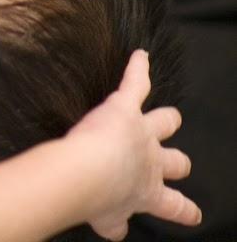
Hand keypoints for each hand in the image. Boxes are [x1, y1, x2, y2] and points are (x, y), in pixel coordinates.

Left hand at [66, 50, 200, 237]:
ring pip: (165, 120)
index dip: (185, 210)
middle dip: (178, 162)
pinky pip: (136, 82)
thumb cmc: (94, 198)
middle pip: (177, 160)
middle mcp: (152, 162)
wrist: (87, 173)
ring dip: (167, 118)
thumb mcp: (106, 222)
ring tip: (170, 117)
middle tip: (178, 162)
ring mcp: (141, 131)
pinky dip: (138, 67)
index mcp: (148, 192)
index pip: (174, 205)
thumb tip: (114, 230)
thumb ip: (113, 224)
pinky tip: (140, 56)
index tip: (193, 212)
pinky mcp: (125, 106)